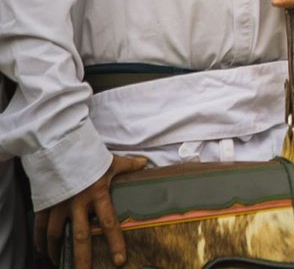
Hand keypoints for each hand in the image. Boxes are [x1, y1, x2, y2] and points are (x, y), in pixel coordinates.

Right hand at [35, 153, 147, 267]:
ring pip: (55, 236)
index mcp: (98, 195)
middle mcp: (77, 204)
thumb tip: (145, 163)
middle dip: (83, 259)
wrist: (60, 145)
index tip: (119, 260)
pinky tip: (43, 252)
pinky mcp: (44, 204)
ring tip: (62, 265)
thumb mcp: (111, 160)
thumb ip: (128, 165)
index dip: (115, 243)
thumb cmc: (89, 155)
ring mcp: (58, 205)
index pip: (109, 223)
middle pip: (80, 237)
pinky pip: (39, 227)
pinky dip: (40, 241)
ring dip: (59, 252)